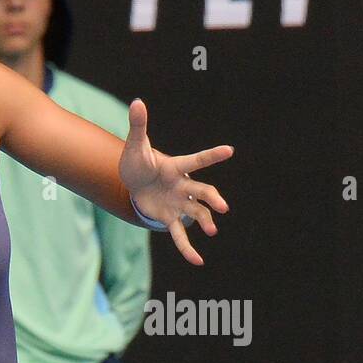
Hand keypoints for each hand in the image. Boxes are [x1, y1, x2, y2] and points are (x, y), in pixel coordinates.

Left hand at [120, 97, 233, 265]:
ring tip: (211, 231)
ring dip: (205, 221)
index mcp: (175, 168)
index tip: (229, 150)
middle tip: (222, 207)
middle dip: (211, 199)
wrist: (133, 182)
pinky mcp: (169, 218)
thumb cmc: (137, 162)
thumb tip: (137, 101)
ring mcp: (178, 203)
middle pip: (201, 191)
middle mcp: (181, 186)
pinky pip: (180, 235)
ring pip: (196, 213)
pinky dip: (187, 248)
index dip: (211, 156)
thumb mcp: (135, 146)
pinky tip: (197, 261)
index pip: (195, 161)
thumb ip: (139, 125)